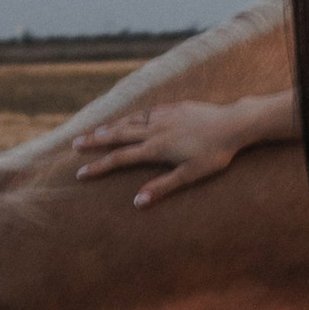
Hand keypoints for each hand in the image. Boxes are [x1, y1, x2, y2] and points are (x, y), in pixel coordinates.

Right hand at [74, 98, 248, 208]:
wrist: (233, 123)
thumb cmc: (215, 153)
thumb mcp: (190, 175)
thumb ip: (163, 187)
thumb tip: (137, 202)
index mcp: (156, 148)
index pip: (120, 158)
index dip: (99, 167)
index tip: (80, 174)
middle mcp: (154, 130)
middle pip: (118, 135)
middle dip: (95, 141)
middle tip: (75, 144)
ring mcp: (163, 115)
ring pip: (130, 120)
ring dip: (110, 126)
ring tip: (96, 131)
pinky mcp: (173, 107)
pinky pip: (145, 111)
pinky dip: (131, 115)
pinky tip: (129, 117)